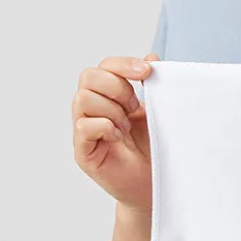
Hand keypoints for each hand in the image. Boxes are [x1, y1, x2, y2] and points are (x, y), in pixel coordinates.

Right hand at [72, 54, 157, 211]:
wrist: (156, 184)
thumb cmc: (155, 149)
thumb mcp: (158, 112)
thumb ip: (153, 86)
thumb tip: (151, 56)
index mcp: (108, 96)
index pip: (104, 67)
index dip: (123, 65)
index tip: (147, 72)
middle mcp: (92, 110)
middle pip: (88, 77)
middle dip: (117, 87)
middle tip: (135, 107)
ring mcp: (84, 130)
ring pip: (84, 99)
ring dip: (112, 109)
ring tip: (127, 127)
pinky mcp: (83, 151)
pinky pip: (84, 127)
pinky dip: (105, 127)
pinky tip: (119, 137)